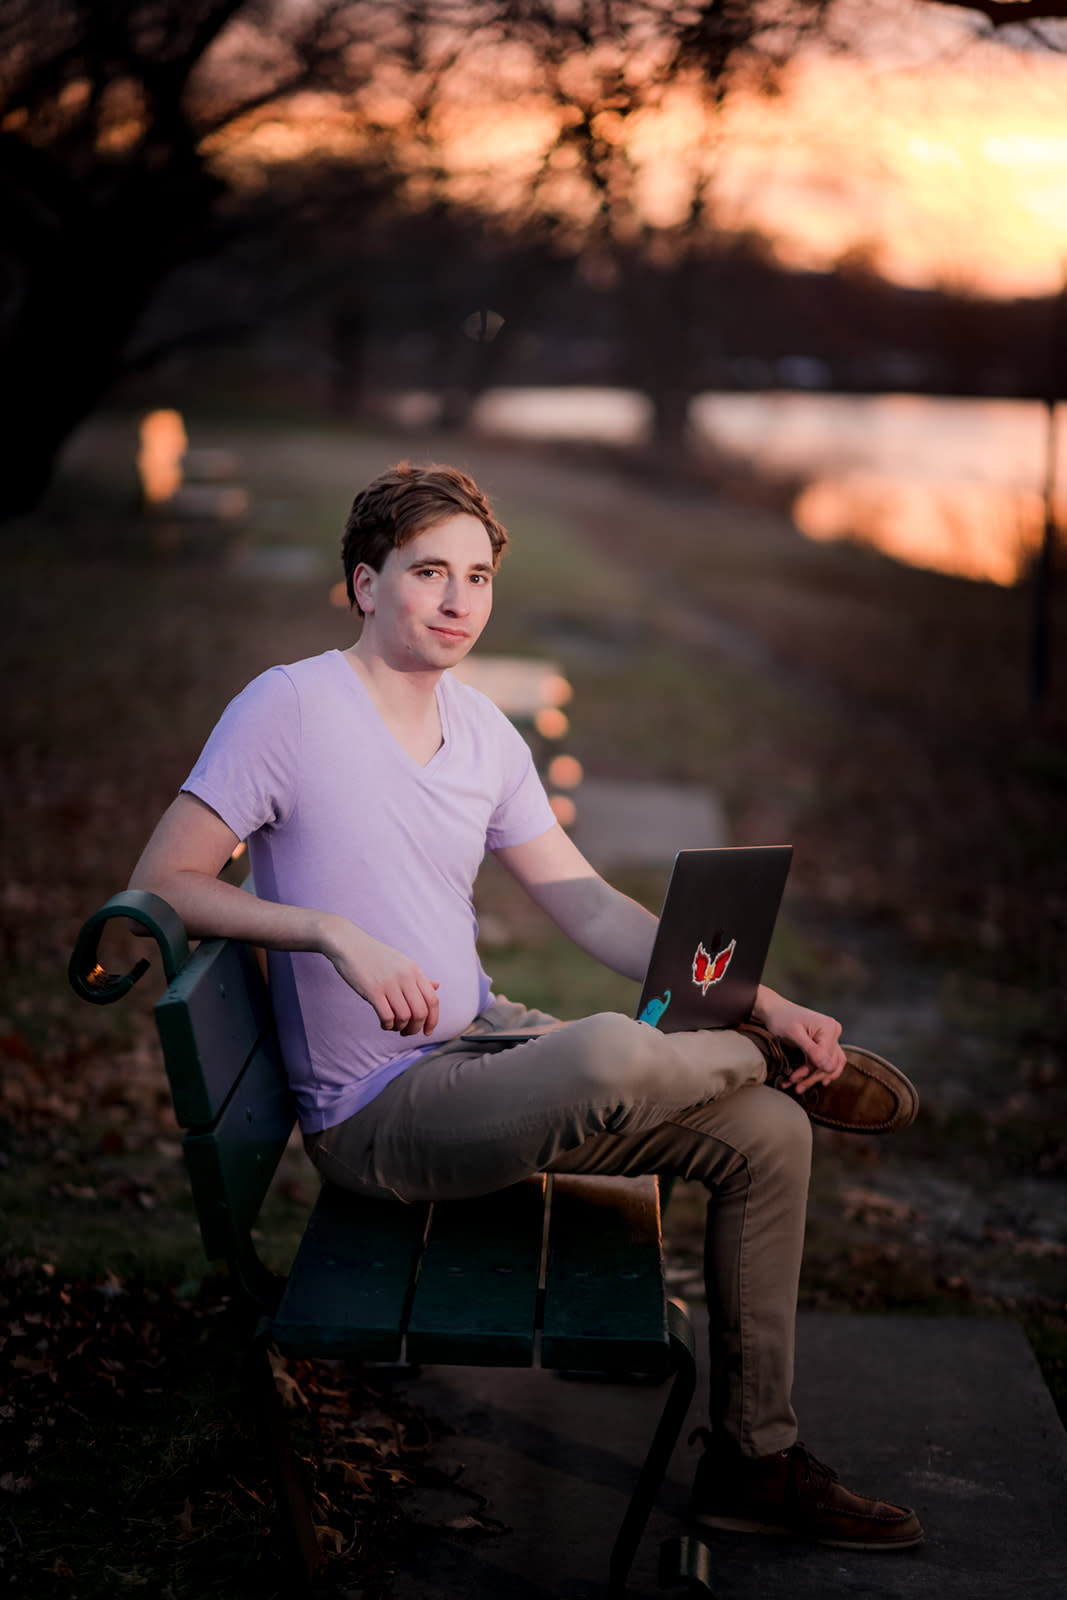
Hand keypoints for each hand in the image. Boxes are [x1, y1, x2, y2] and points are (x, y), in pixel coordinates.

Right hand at [323, 918, 440, 1037]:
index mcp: (414, 970)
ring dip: (401, 1028)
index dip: (433, 1020)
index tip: (427, 1031)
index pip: (433, 1000)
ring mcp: (389, 983)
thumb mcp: (402, 963)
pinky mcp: (373, 990)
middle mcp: (405, 977)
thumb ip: (419, 977)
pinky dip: (388, 1025)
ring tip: (395, 1026)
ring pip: (405, 1017)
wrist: (350, 945)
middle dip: (416, 1028)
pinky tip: (384, 1024)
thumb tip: (436, 986)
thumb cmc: (377, 956)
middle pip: (421, 1012)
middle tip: (408, 1032)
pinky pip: (387, 1016)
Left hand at [751, 985, 845, 1093]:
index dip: (812, 1072)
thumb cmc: (781, 1018)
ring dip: (815, 1078)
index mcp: (829, 1028)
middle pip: (829, 1064)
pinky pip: (827, 1061)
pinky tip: (811, 1081)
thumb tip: (829, 1067)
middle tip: (795, 1088)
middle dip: (811, 1077)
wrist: (773, 1010)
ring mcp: (830, 1037)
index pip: (827, 1059)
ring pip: (830, 1065)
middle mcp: (833, 1032)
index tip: (794, 1079)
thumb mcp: (794, 1034)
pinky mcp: (824, 1042)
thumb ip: (812, 1050)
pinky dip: (818, 1072)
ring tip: (799, 1087)